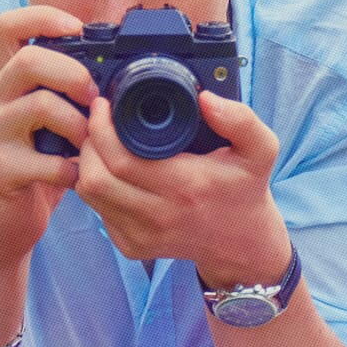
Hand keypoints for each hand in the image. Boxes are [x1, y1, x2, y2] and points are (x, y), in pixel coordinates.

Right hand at [0, 5, 96, 264]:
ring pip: (40, 106)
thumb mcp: (56, 118)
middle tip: (95, 99)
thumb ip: (72, 90)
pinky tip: (76, 176)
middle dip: (74, 75)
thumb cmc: (44, 162)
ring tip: (90, 144)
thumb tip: (123, 63)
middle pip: (29, 61)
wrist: (9, 220)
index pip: (9, 25)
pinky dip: (71, 169)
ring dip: (79, 125)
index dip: (43, 17)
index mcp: (8, 79)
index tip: (78, 30)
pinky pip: (46, 160)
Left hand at [74, 88, 288, 284]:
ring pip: (90, 195)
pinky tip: (112, 171)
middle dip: (89, 143)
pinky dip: (97, 187)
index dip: (102, 128)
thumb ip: (240, 120)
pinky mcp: (132, 247)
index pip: (121, 159)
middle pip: (95, 178)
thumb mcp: (259, 150)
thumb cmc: (244, 190)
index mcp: (186, 187)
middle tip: (98, 121)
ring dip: (87, 164)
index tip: (104, 105)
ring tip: (102, 142)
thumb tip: (206, 98)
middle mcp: (160, 216)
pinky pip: (98, 212)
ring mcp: (143, 236)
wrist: (241, 243)